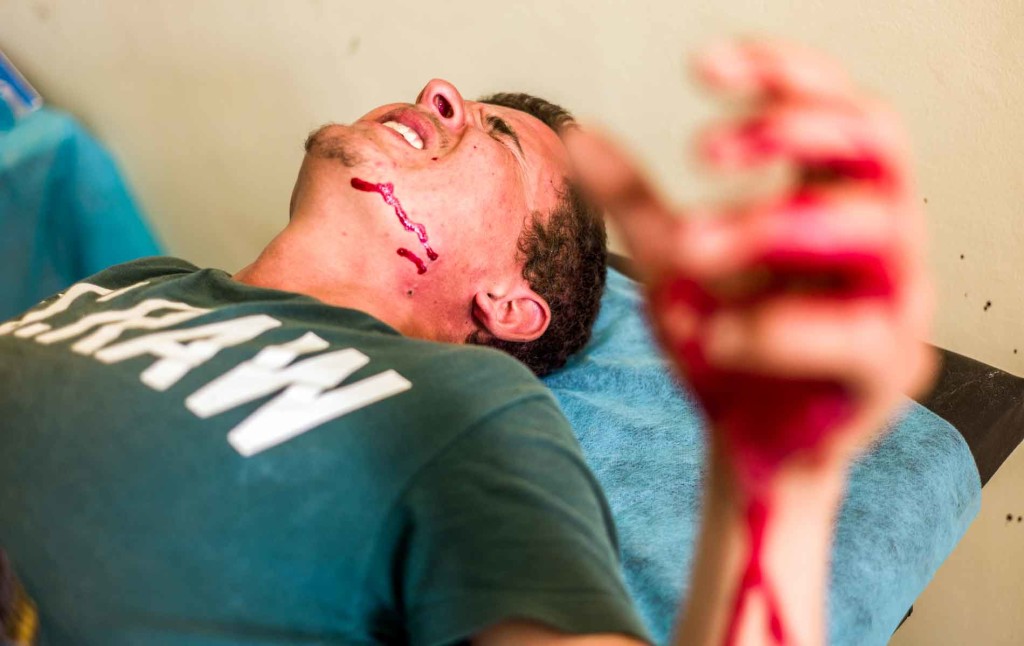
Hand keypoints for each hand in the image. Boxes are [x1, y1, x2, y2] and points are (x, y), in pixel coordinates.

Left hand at [567, 40, 935, 480]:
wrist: (746, 444)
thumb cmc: (724, 345)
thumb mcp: (671, 264)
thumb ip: (633, 200)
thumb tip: (578, 133)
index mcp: (831, 195)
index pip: (834, 104)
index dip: (782, 73)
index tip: (703, 68)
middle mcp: (878, 234)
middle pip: (875, 140)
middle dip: (790, 131)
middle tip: (702, 150)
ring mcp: (894, 298)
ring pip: (869, 228)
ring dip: (769, 226)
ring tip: (687, 248)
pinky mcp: (887, 369)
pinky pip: (852, 333)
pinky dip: (776, 329)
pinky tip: (712, 335)